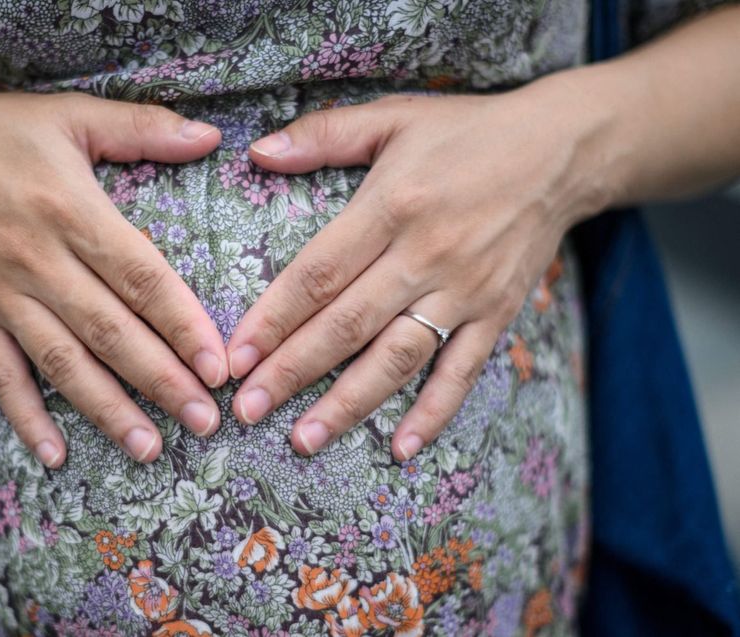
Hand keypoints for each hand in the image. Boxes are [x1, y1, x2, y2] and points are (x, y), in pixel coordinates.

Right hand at [0, 80, 229, 467]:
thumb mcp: (73, 114)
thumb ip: (144, 126)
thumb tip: (210, 136)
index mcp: (70, 211)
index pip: (140, 277)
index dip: (182, 324)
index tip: (218, 366)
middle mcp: (37, 261)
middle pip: (110, 332)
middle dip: (162, 382)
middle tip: (205, 421)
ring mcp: (1, 295)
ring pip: (62, 363)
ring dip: (108, 410)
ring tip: (150, 449)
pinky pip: (0, 374)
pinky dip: (26, 416)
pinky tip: (54, 455)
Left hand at [225, 86, 606, 460]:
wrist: (562, 150)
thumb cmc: (466, 132)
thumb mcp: (392, 117)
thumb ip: (323, 134)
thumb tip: (256, 152)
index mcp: (391, 206)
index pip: (319, 274)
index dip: (273, 318)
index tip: (234, 356)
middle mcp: (425, 255)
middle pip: (348, 325)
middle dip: (292, 372)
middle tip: (247, 410)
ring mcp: (464, 291)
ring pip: (397, 358)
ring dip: (349, 404)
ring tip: (304, 441)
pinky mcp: (497, 314)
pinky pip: (462, 371)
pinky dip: (433, 413)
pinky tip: (400, 449)